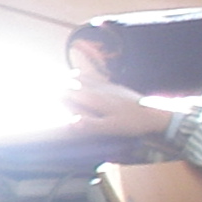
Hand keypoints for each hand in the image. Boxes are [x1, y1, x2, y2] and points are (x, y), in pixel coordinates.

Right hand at [63, 43, 178, 138]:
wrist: (156, 114)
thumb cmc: (132, 122)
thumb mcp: (110, 127)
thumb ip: (89, 124)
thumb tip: (69, 121)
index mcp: (95, 99)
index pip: (71, 93)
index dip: (57, 92)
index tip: (45, 92)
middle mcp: (100, 90)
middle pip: (79, 83)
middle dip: (65, 82)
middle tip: (53, 81)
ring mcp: (110, 87)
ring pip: (90, 79)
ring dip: (78, 77)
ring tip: (70, 75)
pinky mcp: (119, 88)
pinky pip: (100, 80)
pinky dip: (92, 77)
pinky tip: (94, 78)